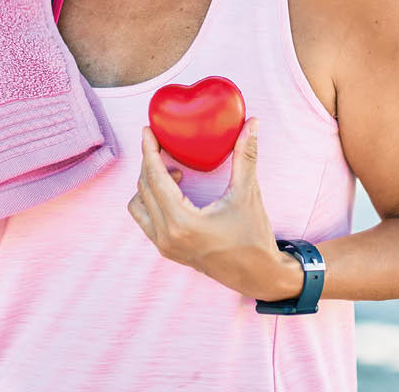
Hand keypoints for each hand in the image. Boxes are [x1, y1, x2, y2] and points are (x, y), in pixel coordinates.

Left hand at [127, 118, 292, 300]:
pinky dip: (151, 199)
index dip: (149, 151)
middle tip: (162, 143)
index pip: (155, 178)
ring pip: (139, 203)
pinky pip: (145, 218)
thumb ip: (246, 156)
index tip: (147, 130)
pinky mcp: (166, 250)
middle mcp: (167, 236)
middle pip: (144, 187)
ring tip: (176, 173)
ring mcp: (164, 246)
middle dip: (150, 161)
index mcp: (183, 223)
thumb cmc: (254, 237)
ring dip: (150, 182)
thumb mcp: (248, 194)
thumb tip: (253, 123)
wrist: (258, 276)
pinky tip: (175, 190)